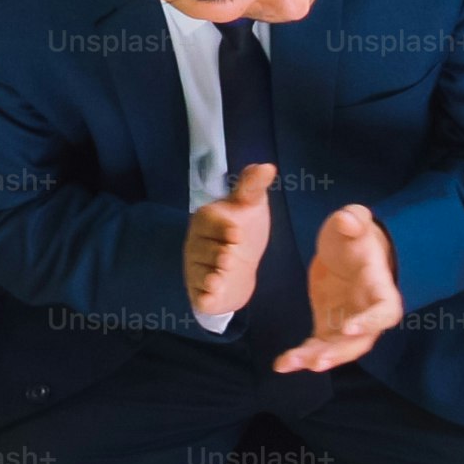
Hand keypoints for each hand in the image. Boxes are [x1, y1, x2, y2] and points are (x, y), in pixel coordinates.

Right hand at [185, 164, 275, 318]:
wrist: (238, 267)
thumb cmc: (241, 230)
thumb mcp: (249, 206)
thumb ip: (253, 186)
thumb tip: (267, 166)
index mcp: (206, 220)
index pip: (212, 223)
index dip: (224, 229)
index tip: (237, 234)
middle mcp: (197, 244)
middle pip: (205, 249)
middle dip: (217, 254)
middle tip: (228, 257)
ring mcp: (196, 268)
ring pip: (201, 273)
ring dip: (210, 277)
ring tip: (217, 281)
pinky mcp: (200, 290)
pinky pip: (199, 294)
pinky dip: (204, 296)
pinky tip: (211, 297)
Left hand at [274, 205, 402, 373]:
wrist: (347, 252)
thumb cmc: (355, 236)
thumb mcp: (356, 221)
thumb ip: (355, 219)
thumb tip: (348, 220)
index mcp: (379, 289)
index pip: (384, 312)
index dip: (370, 322)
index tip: (349, 327)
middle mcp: (367, 314)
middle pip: (359, 342)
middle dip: (338, 353)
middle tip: (317, 361)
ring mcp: (347, 325)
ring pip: (336, 350)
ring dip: (315, 359)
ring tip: (290, 363)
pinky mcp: (329, 328)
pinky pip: (317, 347)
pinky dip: (300, 357)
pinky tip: (281, 364)